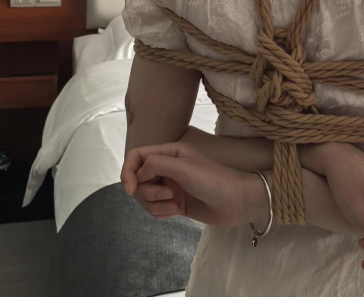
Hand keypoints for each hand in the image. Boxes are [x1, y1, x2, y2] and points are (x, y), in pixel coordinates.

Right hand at [121, 142, 260, 226]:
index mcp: (169, 152)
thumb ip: (156, 164)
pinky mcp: (174, 203)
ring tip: (174, 205)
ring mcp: (170, 186)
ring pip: (145, 196)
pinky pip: (154, 208)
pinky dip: (160, 212)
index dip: (128, 172)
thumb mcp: (183, 167)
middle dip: (148, 192)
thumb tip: (138, 174)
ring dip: (155, 204)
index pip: (136, 157)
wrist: (235, 202)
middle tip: (168, 194)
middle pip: (138, 180)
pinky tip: (176, 212)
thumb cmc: (213, 180)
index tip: (131, 190)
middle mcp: (167, 167)